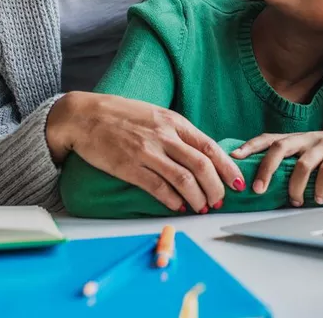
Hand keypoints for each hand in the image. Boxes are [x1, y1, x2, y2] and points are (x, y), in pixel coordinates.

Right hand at [46, 92, 244, 212]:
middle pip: (202, 166)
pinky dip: (172, 201)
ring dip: (197, 198)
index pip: (210, 147)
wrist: (84, 116)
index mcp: (173, 122)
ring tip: (201, 207)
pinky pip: (158, 188)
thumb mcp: (156, 115)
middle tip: (219, 201)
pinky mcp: (128, 167)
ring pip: (183, 180)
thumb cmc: (122, 115)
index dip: (228, 168)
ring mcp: (146, 151)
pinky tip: (178, 206)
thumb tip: (201, 154)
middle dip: (216, 188)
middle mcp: (164, 135)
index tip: (238, 182)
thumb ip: (178, 133)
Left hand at [230, 128, 322, 205]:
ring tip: (294, 201)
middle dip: (266, 168)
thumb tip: (264, 181)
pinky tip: (318, 199)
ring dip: (295, 186)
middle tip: (258, 189)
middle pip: (280, 147)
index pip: (269, 138)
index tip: (233, 157)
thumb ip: (291, 160)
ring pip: (302, 163)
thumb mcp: (309, 150)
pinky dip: (320, 187)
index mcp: (296, 138)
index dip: (250, 146)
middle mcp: (307, 138)